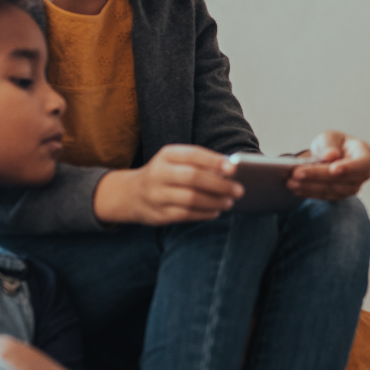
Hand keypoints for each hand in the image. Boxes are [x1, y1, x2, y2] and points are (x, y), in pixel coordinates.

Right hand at [94, 145, 242, 225]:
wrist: (131, 194)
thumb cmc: (164, 174)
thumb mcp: (175, 161)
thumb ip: (199, 163)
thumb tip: (230, 171)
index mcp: (166, 155)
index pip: (193, 155)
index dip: (214, 161)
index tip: (233, 169)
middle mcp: (159, 173)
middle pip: (193, 178)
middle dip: (219, 185)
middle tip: (238, 190)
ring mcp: (157, 195)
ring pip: (191, 199)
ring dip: (214, 201)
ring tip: (229, 202)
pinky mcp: (158, 214)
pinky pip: (186, 214)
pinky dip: (204, 213)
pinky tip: (215, 211)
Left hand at [287, 130, 369, 199]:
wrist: (330, 157)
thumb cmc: (333, 144)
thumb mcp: (330, 137)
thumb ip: (329, 144)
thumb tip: (331, 156)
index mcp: (364, 154)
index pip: (361, 164)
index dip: (348, 168)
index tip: (333, 169)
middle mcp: (362, 174)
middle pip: (342, 179)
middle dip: (317, 176)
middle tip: (296, 173)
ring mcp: (352, 187)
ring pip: (331, 190)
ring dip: (310, 186)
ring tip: (291, 182)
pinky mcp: (339, 196)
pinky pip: (324, 196)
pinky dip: (308, 192)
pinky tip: (295, 188)